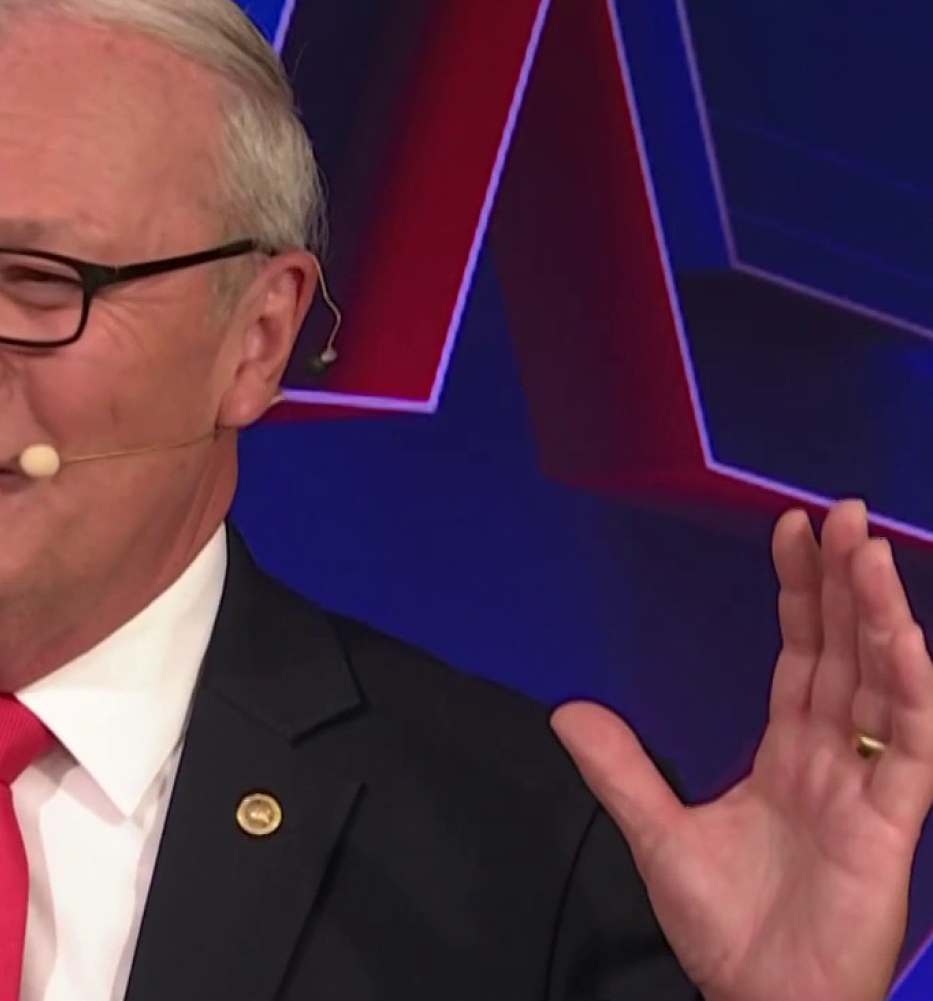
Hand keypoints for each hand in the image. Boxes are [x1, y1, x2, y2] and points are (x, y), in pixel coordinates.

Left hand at [553, 500, 928, 1000]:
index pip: (801, 657)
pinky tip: (903, 639)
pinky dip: (911, 689)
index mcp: (791, 756)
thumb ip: (620, 769)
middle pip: (845, 653)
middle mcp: (836, 759)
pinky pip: (912, 743)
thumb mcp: (658, 833)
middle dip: (846, 584)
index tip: (795, 533)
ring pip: (884, 683)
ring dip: (880, 617)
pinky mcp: (893, 819)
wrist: (763, 998)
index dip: (801, 596)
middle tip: (845, 513)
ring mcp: (869, 785)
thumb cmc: (727, 929)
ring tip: (870, 551)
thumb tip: (567, 710)